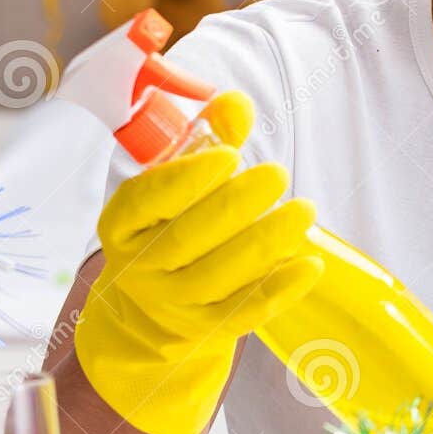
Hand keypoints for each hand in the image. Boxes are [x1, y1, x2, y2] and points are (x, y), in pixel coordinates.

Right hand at [73, 92, 323, 433]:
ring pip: (218, 276)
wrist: (154, 306)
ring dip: (265, 243)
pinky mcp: (206, 329)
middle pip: (188, 238)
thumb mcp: (178, 182)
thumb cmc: (172, 225)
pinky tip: (310, 264)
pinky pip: (244, 312)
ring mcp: (172, 302)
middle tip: (277, 174)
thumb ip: (209, 139)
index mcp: (122, 222)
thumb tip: (236, 105)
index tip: (230, 154)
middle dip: (236, 205)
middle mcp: (140, 266)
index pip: (147, 199)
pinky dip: (278, 288)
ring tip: (304, 211)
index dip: (187, 177)